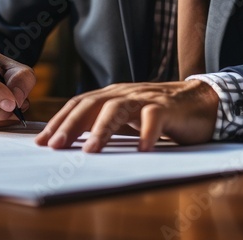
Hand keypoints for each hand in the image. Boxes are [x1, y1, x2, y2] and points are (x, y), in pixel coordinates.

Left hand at [34, 80, 217, 152]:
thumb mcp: (127, 118)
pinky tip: (142, 148)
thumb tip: (70, 142)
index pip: (79, 104)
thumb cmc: (160, 113)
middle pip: (91, 104)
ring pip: (118, 109)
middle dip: (71, 125)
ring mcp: (146, 98)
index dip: (59, 121)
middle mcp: (125, 93)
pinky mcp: (168, 107)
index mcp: (112, 95)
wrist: (201, 101)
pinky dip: (147, 133)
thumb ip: (104, 123)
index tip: (41, 141)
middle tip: (55, 146)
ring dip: (102, 129)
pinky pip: (154, 117)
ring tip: (91, 150)